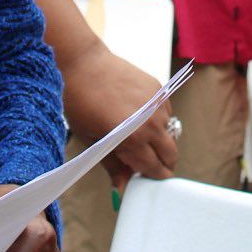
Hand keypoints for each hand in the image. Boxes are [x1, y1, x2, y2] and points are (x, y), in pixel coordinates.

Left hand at [62, 46, 176, 187]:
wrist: (82, 63)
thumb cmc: (80, 103)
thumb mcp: (93, 140)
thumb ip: (113, 165)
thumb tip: (122, 188)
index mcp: (133, 139)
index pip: (155, 168)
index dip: (152, 178)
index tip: (148, 181)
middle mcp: (151, 122)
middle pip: (171, 154)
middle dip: (163, 163)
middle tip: (150, 165)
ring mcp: (157, 104)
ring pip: (170, 133)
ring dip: (160, 140)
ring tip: (138, 137)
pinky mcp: (159, 88)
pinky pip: (166, 112)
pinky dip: (158, 119)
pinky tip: (138, 116)